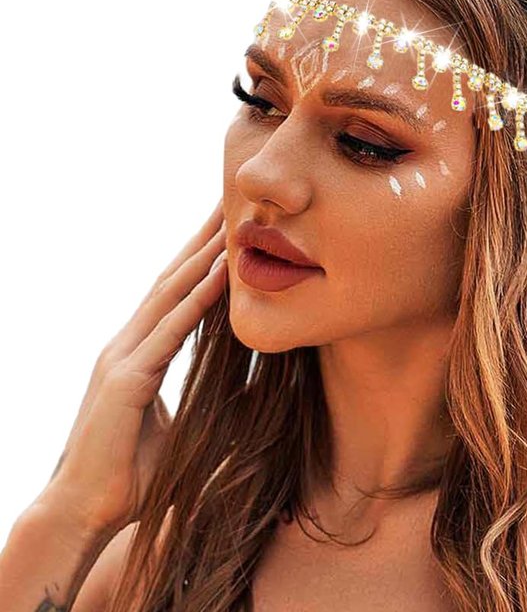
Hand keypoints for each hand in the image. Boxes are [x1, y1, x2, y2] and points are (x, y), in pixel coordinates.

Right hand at [40, 199, 227, 535]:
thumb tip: (257, 397)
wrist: (80, 514)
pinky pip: (170, 332)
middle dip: (201, 240)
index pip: (172, 293)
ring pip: (170, 294)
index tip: (226, 227)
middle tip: (230, 202)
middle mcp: (127, 344)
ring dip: (203, 256)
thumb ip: (214, 407)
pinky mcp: (126, 381)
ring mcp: (123, 358)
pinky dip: (196, 300)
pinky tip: (221, 274)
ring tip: (232, 221)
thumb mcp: (180, 429)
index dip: (199, 257)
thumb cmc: (129, 476)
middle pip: (171, 279)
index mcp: (137, 352)